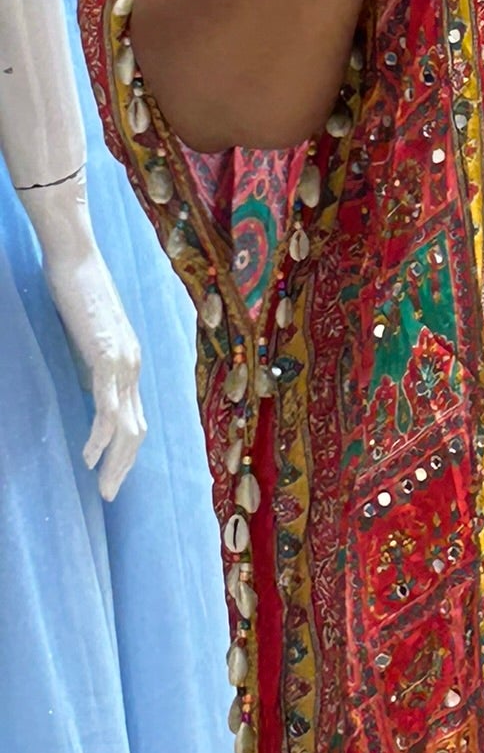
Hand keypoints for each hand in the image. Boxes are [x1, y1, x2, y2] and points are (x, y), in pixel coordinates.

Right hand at [21, 173, 146, 500]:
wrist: (76, 257)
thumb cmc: (76, 291)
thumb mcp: (85, 335)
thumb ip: (90, 360)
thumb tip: (86, 385)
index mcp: (130, 361)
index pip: (135, 416)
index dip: (125, 450)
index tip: (110, 475)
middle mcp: (134, 365)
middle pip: (138, 429)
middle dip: (124, 465)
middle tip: (109, 495)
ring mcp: (123, 361)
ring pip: (127, 425)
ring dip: (116, 461)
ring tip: (103, 487)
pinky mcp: (107, 355)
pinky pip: (107, 406)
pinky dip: (100, 436)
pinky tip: (89, 456)